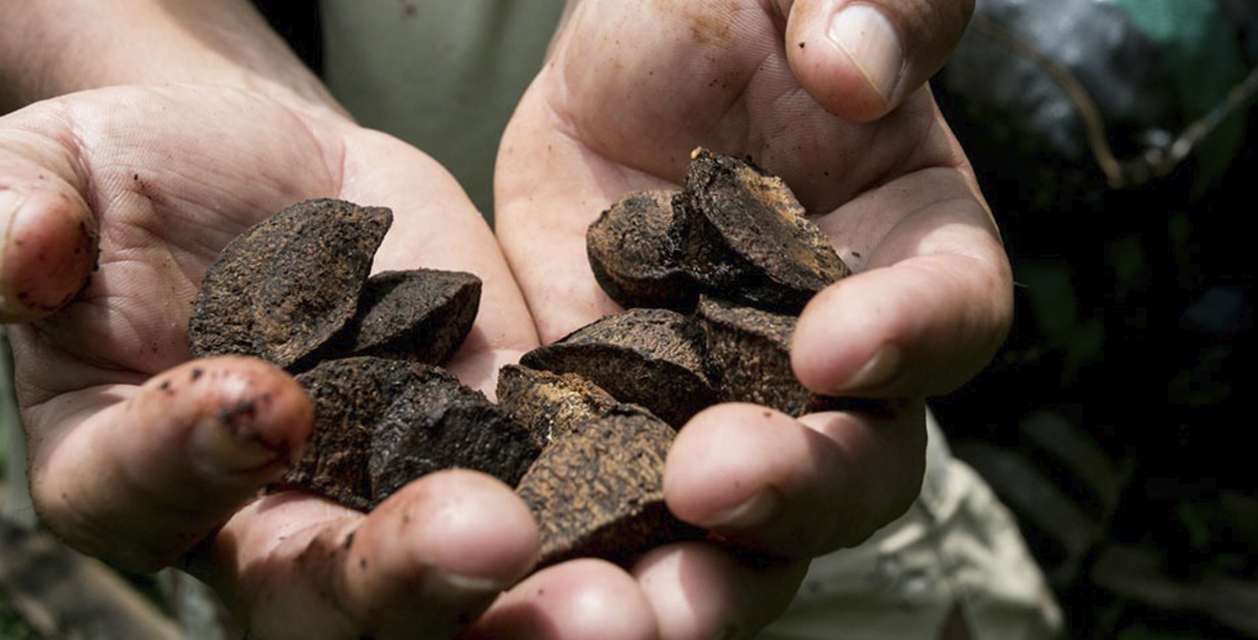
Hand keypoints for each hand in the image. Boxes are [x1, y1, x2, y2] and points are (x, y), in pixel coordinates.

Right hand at [0, 84, 624, 639]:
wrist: (272, 175)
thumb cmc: (139, 177)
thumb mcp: (53, 172)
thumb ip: (8, 213)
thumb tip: (13, 257)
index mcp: (134, 472)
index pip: (145, 497)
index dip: (191, 460)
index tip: (260, 397)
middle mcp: (270, 523)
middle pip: (326, 596)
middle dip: (407, 583)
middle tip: (491, 551)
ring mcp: (397, 498)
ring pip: (460, 593)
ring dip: (537, 609)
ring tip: (624, 603)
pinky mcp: (506, 450)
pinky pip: (563, 508)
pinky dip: (623, 529)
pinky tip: (693, 518)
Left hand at [495, 0, 1007, 635]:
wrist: (623, 72)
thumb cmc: (733, 12)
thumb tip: (859, 68)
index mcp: (914, 253)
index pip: (948, 314)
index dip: (908, 338)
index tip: (835, 343)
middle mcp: (836, 360)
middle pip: (855, 464)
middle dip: (794, 489)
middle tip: (713, 484)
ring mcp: (726, 405)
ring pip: (737, 525)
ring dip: (694, 574)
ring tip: (626, 609)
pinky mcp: (622, 421)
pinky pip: (611, 498)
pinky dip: (580, 543)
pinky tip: (524, 560)